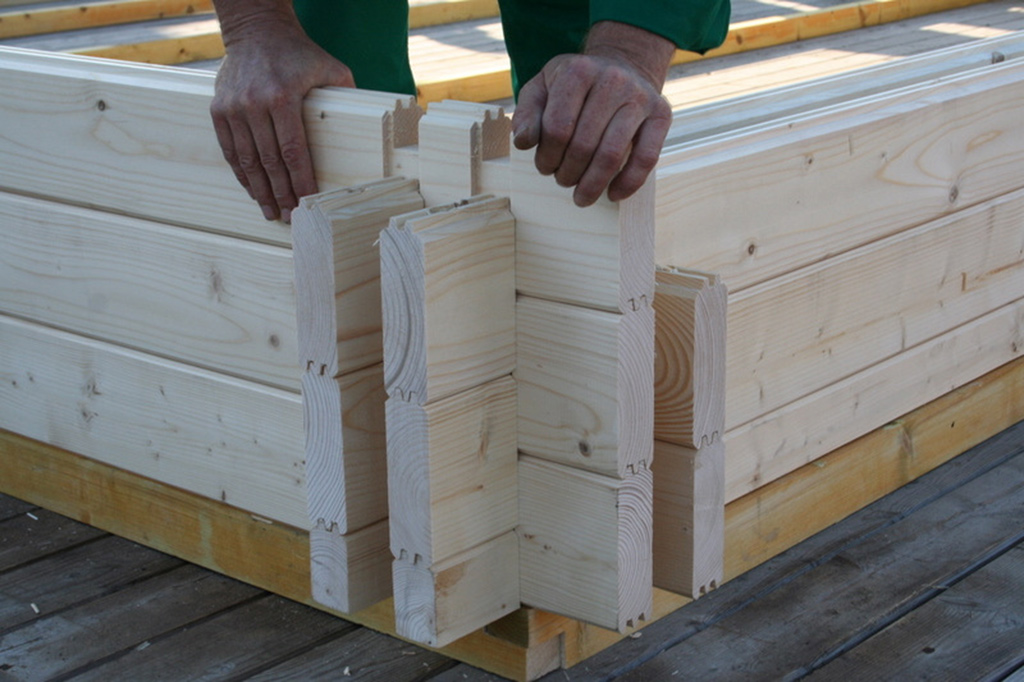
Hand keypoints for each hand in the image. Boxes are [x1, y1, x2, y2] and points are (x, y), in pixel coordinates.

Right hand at [210, 6, 353, 221]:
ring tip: (271, 211)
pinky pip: (230, 149)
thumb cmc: (299, 53)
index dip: (300, 181)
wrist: (256, 31)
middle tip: (289, 217)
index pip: (294, 151)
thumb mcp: (330, 68)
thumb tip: (372, 125)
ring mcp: (233, 108)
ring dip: (259, 190)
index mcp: (283, 97)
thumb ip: (348, 95)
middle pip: (270, 162)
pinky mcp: (219, 110)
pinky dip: (241, 173)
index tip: (307, 203)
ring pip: (247, 160)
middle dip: (281, 194)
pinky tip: (253, 190)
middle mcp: (255, 105)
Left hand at [511, 22, 673, 206]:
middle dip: (567, 173)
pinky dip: (628, 183)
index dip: (546, 156)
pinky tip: (613, 195)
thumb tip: (524, 141)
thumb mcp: (542, 89)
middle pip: (583, 144)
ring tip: (581, 196)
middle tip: (562, 180)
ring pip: (612, 154)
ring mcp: (640, 98)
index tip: (544, 167)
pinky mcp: (661, 115)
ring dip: (592, 184)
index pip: (557, 127)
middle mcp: (612, 80)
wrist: (621, 65)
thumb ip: (527, 114)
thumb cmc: (575, 85)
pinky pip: (647, 157)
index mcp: (579, 72)